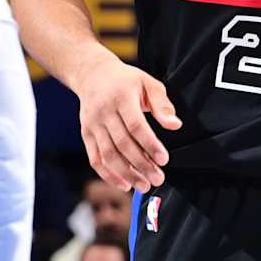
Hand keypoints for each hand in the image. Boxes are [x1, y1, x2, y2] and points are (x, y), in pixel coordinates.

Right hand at [73, 54, 181, 191]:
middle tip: (158, 178)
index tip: (164, 160)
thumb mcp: (148, 83)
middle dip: (141, 165)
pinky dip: (108, 174)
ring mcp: (92, 124)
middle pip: (122, 144)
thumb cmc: (126, 80)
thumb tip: (174, 125)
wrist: (93, 75)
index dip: (150, 145)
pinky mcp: (86, 134)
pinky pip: (95, 158)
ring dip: (126, 174)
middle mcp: (104, 112)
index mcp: (121, 97)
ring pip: (108, 154)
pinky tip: (124, 184)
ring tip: (144, 185)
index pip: (136, 126)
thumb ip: (162, 104)